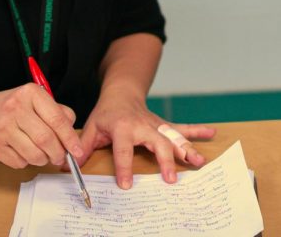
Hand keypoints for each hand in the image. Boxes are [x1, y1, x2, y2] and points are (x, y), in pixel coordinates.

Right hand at [0, 83, 82, 168]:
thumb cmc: (17, 107)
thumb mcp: (38, 100)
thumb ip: (59, 113)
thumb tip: (72, 139)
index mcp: (30, 93)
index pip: (57, 119)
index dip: (70, 138)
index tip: (77, 150)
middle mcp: (14, 108)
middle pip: (46, 139)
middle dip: (58, 153)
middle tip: (60, 157)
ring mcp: (2, 127)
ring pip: (34, 154)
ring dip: (44, 159)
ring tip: (43, 154)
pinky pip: (19, 162)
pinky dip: (27, 162)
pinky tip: (24, 151)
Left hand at [79, 90, 215, 188]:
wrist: (122, 93)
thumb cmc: (106, 113)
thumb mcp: (91, 127)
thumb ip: (82, 146)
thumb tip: (68, 165)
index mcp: (122, 127)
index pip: (123, 149)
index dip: (123, 167)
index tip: (126, 185)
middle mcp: (143, 125)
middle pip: (156, 143)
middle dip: (165, 160)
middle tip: (171, 179)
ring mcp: (157, 125)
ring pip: (174, 136)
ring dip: (187, 148)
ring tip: (199, 161)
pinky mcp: (164, 126)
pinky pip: (182, 128)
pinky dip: (197, 131)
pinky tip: (212, 133)